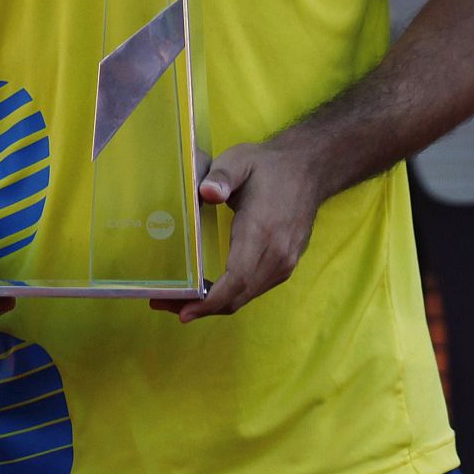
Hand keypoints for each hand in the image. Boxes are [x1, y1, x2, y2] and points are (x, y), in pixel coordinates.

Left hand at [151, 139, 322, 322]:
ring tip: (179, 299)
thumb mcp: (239, 160)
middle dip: (201, 307)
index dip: (210, 300)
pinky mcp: (285, 265)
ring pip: (246, 296)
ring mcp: (284, 263)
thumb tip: (207, 193)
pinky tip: (207, 291)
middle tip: (165, 303)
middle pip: (238, 295)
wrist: (308, 170)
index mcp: (262, 231)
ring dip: (214, 304)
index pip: (237, 278)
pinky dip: (230, 296)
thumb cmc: (267, 166)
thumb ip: (221, 176)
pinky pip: (254, 289)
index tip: (184, 312)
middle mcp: (277, 255)